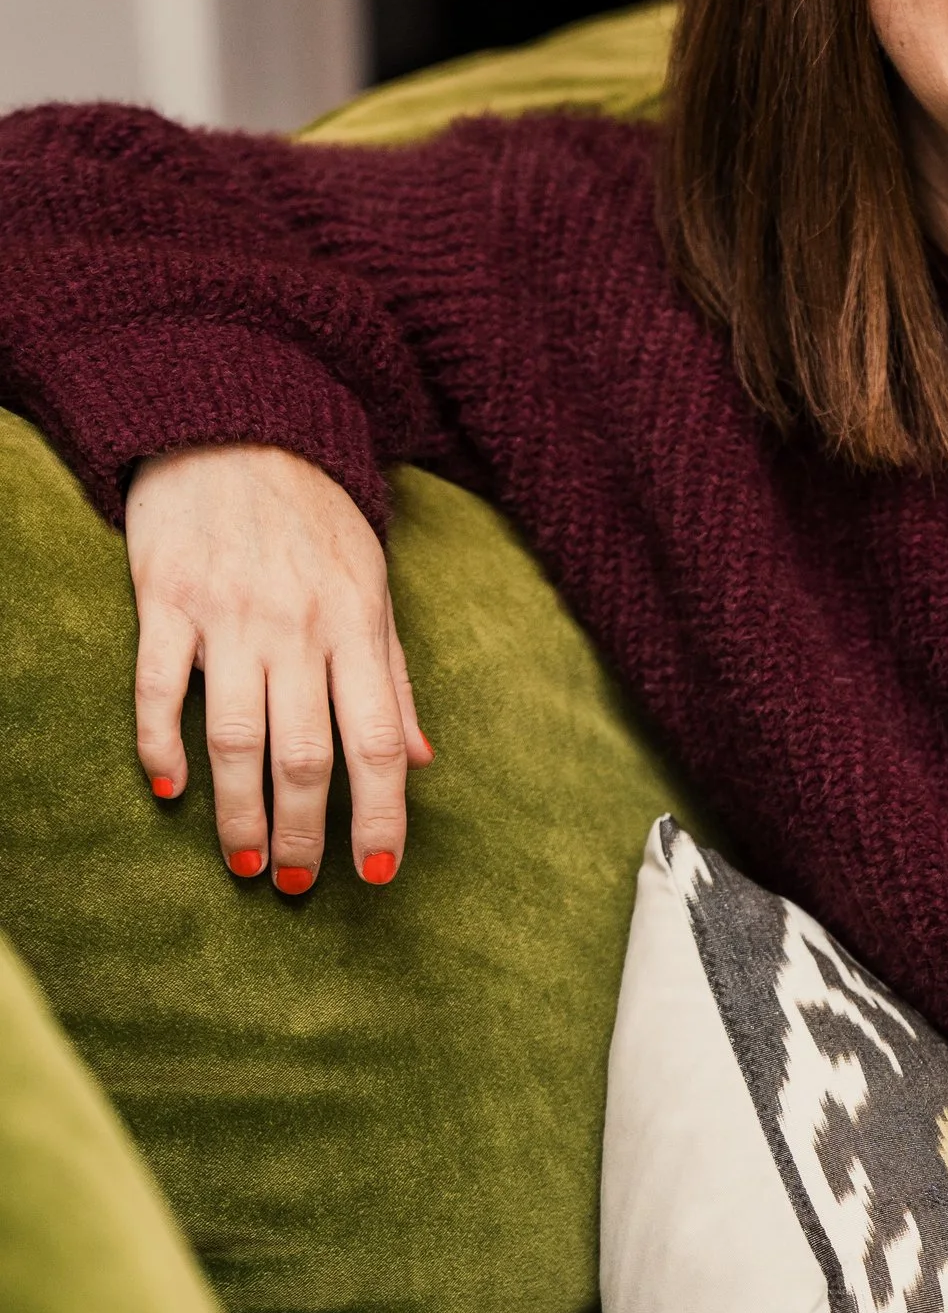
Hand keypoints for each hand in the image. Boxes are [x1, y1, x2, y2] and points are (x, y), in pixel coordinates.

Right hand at [125, 446, 429, 890]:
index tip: (381, 872)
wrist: (233, 427)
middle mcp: (297, 626)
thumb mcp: (373, 583)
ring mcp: (228, 615)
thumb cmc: (312, 516)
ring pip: (236, 736)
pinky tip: (172, 789)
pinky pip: (159, 686)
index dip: (384, 813)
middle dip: (310, 831)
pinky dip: (160, 742)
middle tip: (302, 885)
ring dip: (241, 811)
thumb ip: (394, 674)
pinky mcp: (165, 599)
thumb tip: (423, 758)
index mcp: (358, 625)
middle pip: (308, 753)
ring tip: (249, 862)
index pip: (380, 740)